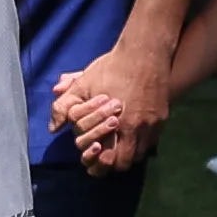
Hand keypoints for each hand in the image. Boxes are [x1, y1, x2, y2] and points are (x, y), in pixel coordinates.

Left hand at [47, 37, 174, 171]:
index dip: (102, 164)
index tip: (96, 158)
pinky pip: (153, 140)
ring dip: (130, 153)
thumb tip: (53, 128)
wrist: (144, 52)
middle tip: (106, 155)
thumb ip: (65, 107)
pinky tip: (133, 134)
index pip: (111, 160)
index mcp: (118, 124)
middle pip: (127, 162)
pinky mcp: (163, 117)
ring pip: (142, 153)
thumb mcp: (83, 85)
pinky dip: (142, 142)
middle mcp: (138, 128)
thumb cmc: (111, 68)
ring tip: (119, 146)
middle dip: (115, 162)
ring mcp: (153, 124)